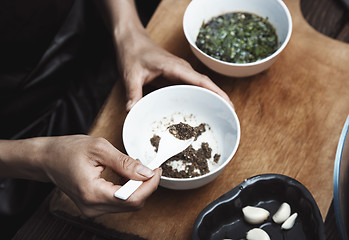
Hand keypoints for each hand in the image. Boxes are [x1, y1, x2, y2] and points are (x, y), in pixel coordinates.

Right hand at [0, 135, 160, 216]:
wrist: (48, 159)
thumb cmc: (67, 150)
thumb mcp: (99, 149)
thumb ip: (125, 163)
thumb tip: (146, 172)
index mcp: (92, 193)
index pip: (131, 199)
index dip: (150, 186)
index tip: (158, 170)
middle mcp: (92, 207)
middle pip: (132, 204)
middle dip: (146, 186)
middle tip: (151, 167)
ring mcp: (92, 209)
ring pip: (127, 205)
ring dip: (138, 188)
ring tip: (137, 169)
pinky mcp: (94, 207)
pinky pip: (119, 202)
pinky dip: (128, 190)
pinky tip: (128, 176)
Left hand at [94, 0, 232, 110]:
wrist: (131, 40)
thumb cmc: (133, 52)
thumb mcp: (131, 74)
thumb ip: (133, 93)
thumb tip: (133, 112)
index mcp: (175, 67)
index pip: (201, 81)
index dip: (216, 93)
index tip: (228, 104)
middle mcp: (182, 70)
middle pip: (206, 85)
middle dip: (219, 98)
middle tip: (229, 116)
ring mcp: (180, 73)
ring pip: (200, 87)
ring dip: (211, 98)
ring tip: (221, 115)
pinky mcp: (176, 76)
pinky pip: (191, 88)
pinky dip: (199, 97)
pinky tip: (201, 109)